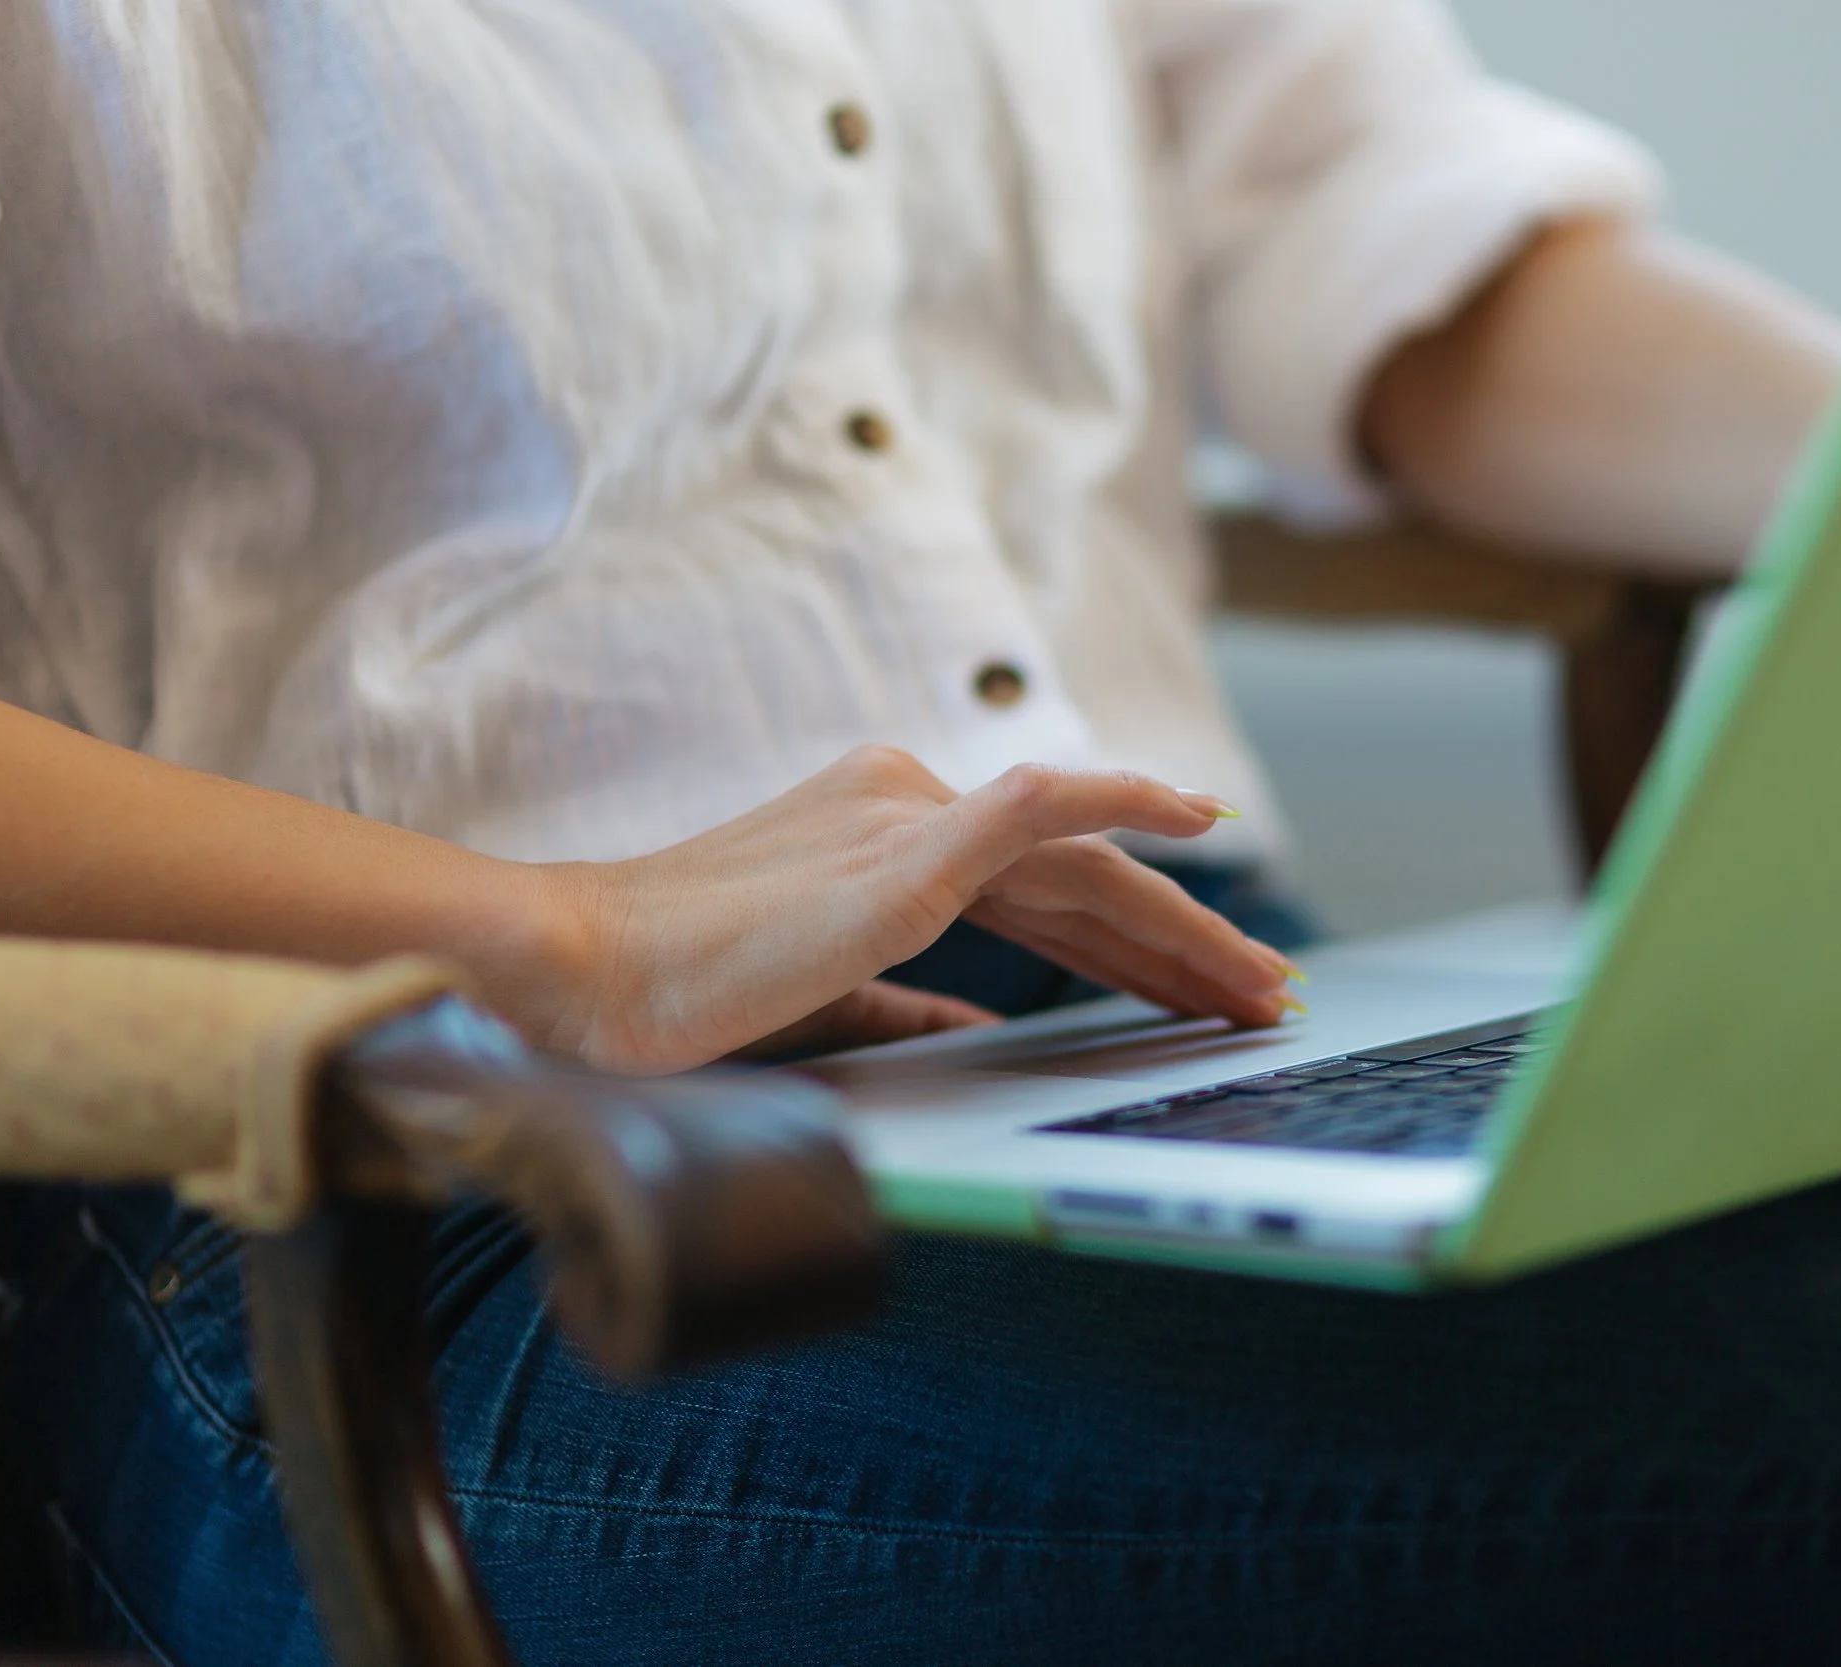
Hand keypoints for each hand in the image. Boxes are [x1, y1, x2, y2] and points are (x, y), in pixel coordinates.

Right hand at [524, 746, 1299, 1074]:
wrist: (578, 971)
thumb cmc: (679, 994)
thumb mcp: (827, 999)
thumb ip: (909, 1006)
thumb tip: (988, 1033)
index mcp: (888, 836)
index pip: (1045, 894)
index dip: (1135, 948)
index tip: (1203, 995)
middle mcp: (908, 803)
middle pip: (1086, 879)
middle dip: (1184, 945)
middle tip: (1262, 999)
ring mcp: (907, 815)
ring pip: (1086, 862)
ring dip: (1183, 925)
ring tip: (1255, 982)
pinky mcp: (901, 847)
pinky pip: (1039, 805)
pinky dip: (1121, 802)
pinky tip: (1197, 817)